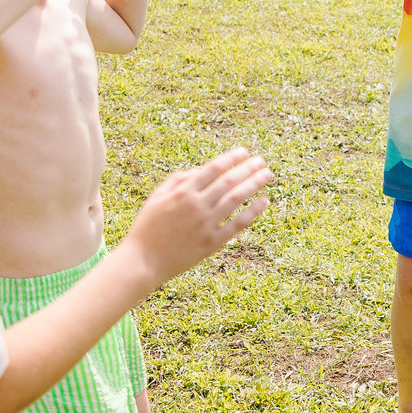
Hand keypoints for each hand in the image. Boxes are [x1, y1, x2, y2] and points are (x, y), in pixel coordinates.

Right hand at [122, 147, 271, 280]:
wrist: (143, 261)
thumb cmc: (149, 226)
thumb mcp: (157, 196)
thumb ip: (179, 179)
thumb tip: (204, 169)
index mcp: (182, 192)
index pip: (213, 169)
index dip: (231, 158)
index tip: (245, 152)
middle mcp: (196, 206)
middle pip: (229, 182)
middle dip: (248, 169)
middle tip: (262, 161)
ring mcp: (205, 224)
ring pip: (236, 199)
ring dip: (254, 184)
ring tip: (267, 175)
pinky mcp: (212, 243)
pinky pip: (237, 224)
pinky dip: (253, 211)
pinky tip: (264, 201)